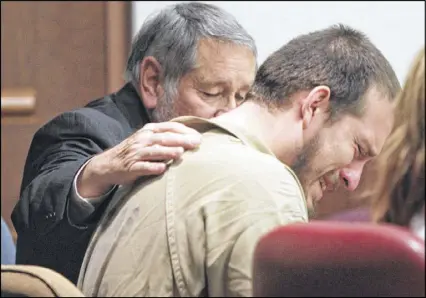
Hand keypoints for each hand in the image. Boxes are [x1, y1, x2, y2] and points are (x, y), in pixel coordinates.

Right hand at [77, 122, 201, 197]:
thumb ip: (166, 137)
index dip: (185, 131)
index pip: (169, 127)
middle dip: (180, 140)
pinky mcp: (131, 167)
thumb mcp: (149, 139)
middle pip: (164, 138)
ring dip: (167, 152)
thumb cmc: (136, 152)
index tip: (198, 137)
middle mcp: (143, 139)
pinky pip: (142, 167)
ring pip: (154, 151)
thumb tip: (191, 138)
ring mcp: (136, 153)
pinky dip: (152, 167)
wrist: (109, 164)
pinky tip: (162, 169)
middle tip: (195, 143)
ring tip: (180, 154)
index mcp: (149, 130)